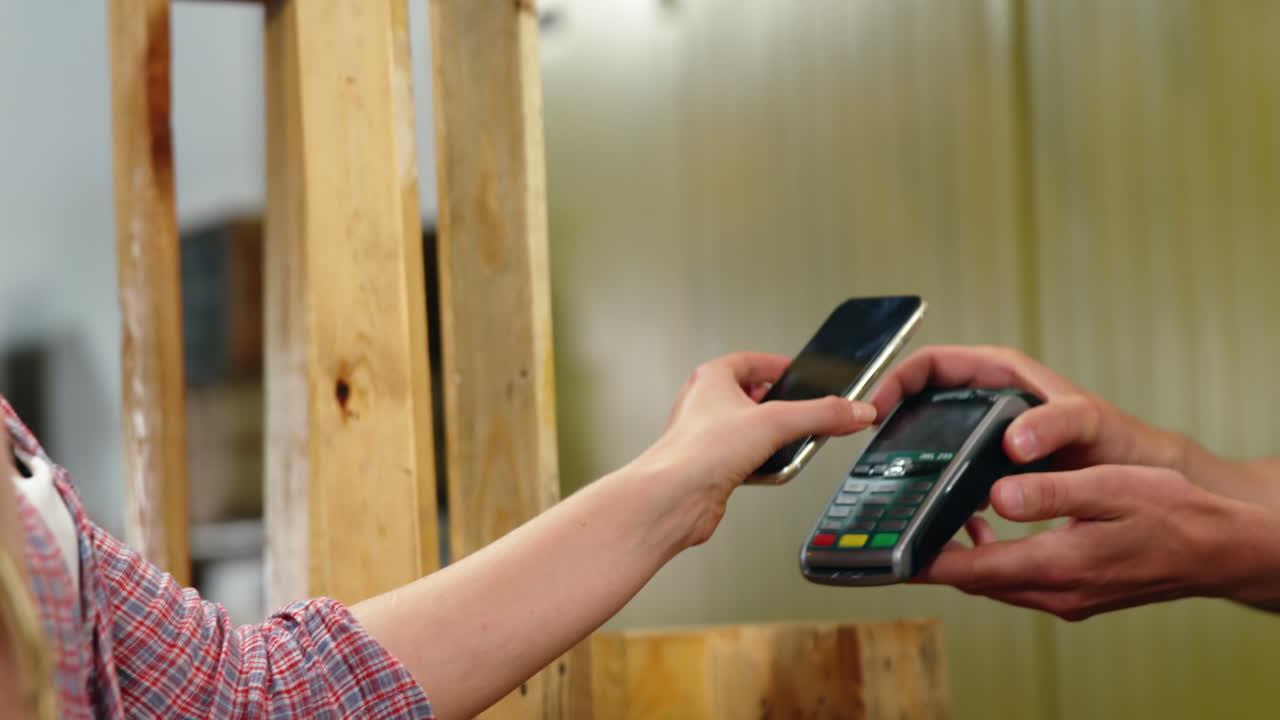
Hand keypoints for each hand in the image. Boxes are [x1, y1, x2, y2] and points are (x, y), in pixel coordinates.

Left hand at [634, 351, 876, 547]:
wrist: (674, 498)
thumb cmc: (698, 453)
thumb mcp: (776, 423)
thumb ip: (822, 415)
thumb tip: (854, 410)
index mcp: (712, 378)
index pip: (753, 360)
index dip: (780, 366)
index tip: (801, 374)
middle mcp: (704, 404)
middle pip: (753, 396)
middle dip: (780, 406)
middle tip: (801, 411)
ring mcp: (706, 436)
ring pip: (749, 429)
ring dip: (771, 438)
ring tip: (787, 444)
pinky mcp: (711, 466)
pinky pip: (744, 458)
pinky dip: (762, 464)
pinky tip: (770, 471)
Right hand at [871, 346, 1185, 472]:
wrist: (1137, 476)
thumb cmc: (1115, 438)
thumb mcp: (1086, 423)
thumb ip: (1054, 425)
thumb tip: (1015, 442)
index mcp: (998, 374)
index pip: (929, 363)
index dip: (896, 380)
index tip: (878, 408)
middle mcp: (984, 401)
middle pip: (919, 403)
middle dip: (894, 425)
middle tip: (876, 455)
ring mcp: (983, 435)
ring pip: (931, 442)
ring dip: (914, 464)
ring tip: (900, 488)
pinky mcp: (988, 467)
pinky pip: (950, 473)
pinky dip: (942, 493)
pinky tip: (949, 520)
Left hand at [917, 465, 1279, 618]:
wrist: (1222, 550)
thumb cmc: (1174, 515)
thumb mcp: (1109, 489)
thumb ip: (1049, 492)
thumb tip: (997, 496)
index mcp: (1056, 566)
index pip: (969, 569)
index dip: (923, 562)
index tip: (887, 554)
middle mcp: (1056, 591)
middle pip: (974, 580)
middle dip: (934, 560)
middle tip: (899, 536)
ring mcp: (1067, 598)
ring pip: (996, 582)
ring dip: (965, 559)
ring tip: (938, 525)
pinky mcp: (1077, 595)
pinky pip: (1020, 581)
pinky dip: (996, 560)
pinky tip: (994, 531)